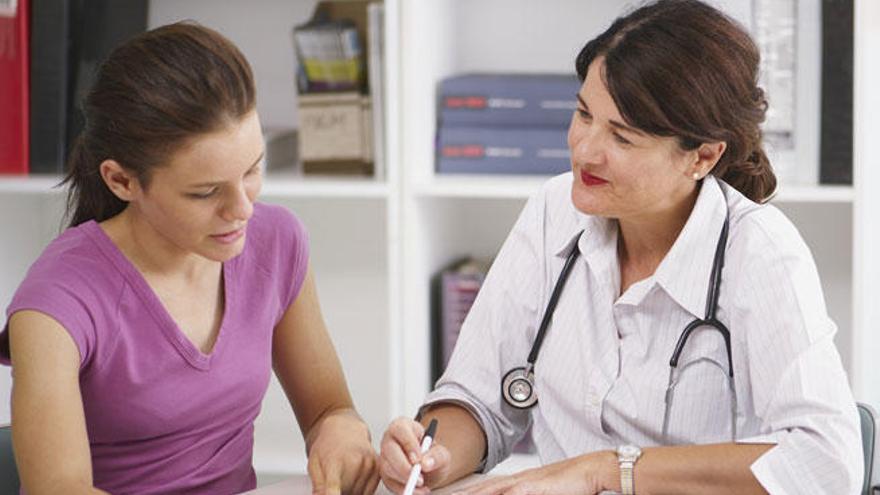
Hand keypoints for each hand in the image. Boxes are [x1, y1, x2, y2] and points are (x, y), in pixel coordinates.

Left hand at [306, 409, 378, 494]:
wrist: (345, 429)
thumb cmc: (327, 446)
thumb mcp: (314, 464)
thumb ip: (318, 485)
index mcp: (335, 461)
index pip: (333, 488)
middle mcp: (356, 461)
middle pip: (346, 493)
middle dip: (339, 492)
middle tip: (333, 481)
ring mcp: (369, 464)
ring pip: (358, 494)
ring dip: (351, 492)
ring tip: (344, 477)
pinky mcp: (379, 468)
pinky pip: (370, 492)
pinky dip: (361, 490)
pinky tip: (354, 478)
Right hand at [379, 417, 452, 493]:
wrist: (431, 469)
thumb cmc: (433, 455)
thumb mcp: (442, 453)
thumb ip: (437, 456)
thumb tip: (426, 463)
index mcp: (403, 426)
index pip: (401, 430)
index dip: (409, 445)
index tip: (418, 459)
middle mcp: (390, 440)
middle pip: (390, 450)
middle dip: (404, 467)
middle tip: (419, 478)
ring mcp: (385, 457)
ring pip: (387, 468)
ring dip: (405, 480)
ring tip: (422, 484)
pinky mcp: (384, 474)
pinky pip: (389, 483)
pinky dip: (403, 489)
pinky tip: (417, 490)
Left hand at [452, 451, 615, 494]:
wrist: (592, 469)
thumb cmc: (572, 483)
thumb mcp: (542, 492)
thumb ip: (526, 493)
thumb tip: (517, 493)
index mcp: (516, 482)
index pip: (483, 490)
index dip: (465, 494)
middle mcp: (515, 481)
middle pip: (479, 491)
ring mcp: (521, 483)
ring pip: (487, 492)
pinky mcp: (531, 488)